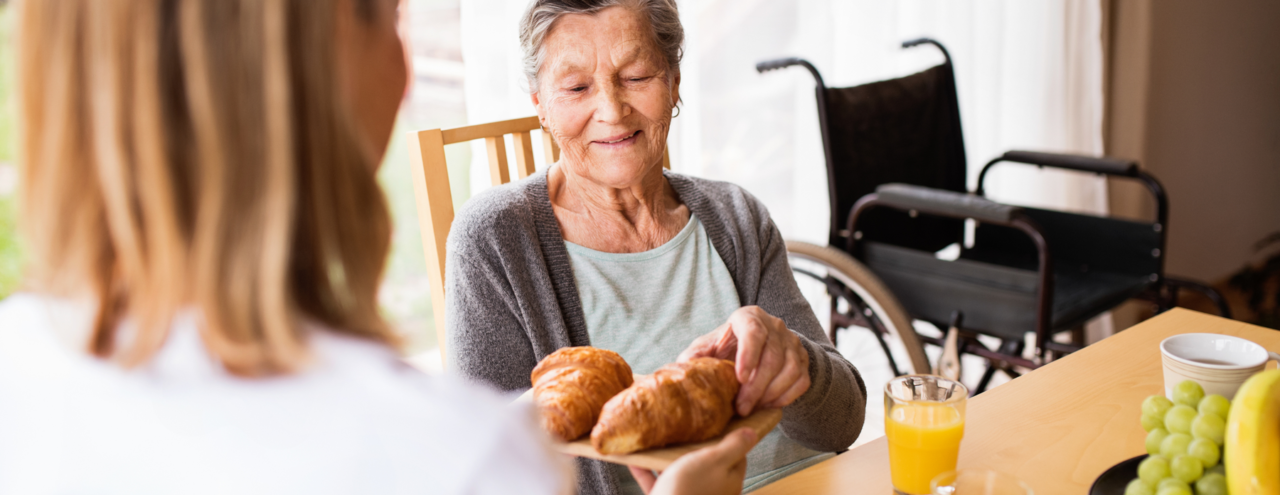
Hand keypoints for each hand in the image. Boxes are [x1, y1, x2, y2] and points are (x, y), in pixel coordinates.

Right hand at [629, 428, 758, 494]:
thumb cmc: (689, 490)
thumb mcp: (716, 460)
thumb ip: (734, 446)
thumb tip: (752, 434)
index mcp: (728, 480)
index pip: (735, 455)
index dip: (727, 437)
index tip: (717, 422)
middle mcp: (711, 490)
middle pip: (705, 463)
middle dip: (693, 446)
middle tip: (684, 426)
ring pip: (678, 472)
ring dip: (667, 456)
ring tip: (658, 438)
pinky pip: (655, 481)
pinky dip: (646, 469)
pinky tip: (636, 457)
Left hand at [679, 306, 810, 415]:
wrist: (756, 350)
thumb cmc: (726, 349)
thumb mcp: (707, 348)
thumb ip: (694, 357)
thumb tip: (682, 371)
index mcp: (749, 317)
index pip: (754, 332)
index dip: (749, 356)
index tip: (740, 379)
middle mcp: (774, 325)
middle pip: (772, 356)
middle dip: (756, 386)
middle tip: (741, 408)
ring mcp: (792, 342)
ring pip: (790, 370)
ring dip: (771, 394)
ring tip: (752, 408)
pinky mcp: (803, 360)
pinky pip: (801, 381)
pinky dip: (786, 397)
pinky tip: (768, 405)